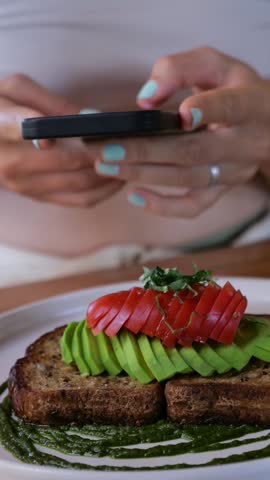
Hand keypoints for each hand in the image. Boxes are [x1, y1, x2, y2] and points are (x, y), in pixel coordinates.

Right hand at [0, 74, 120, 206]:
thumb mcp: (15, 89)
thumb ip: (49, 101)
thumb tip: (89, 118)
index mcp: (0, 129)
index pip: (30, 130)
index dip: (63, 131)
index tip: (90, 130)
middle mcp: (11, 164)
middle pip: (71, 163)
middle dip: (104, 152)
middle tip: (128, 141)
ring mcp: (25, 186)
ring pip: (80, 186)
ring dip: (109, 173)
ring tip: (129, 157)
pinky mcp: (38, 197)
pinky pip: (78, 200)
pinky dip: (104, 191)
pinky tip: (118, 177)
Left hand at [94, 47, 268, 216]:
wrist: (264, 123)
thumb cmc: (233, 88)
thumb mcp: (215, 64)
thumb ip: (180, 69)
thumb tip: (145, 98)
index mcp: (249, 104)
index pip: (231, 107)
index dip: (208, 111)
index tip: (183, 113)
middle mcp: (244, 143)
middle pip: (193, 150)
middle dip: (146, 151)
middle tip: (105, 148)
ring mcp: (232, 171)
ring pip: (187, 178)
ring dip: (143, 174)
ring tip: (105, 166)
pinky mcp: (220, 189)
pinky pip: (194, 206)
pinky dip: (164, 206)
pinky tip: (134, 196)